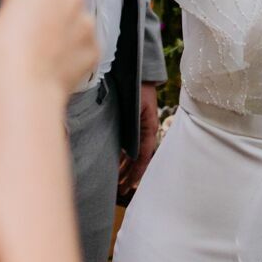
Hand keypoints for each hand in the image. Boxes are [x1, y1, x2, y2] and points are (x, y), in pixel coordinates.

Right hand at [0, 0, 97, 103]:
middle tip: (25, 19)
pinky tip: (53, 58)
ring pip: (73, 15)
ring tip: (40, 44)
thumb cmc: (8, 52)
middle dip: (45, 0)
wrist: (27, 88)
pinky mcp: (94, 48)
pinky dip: (71, 46)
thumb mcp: (1, 13)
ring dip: (60, 22)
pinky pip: (82, 39)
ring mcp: (87, 24)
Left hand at [118, 83, 159, 200]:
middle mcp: (142, 131)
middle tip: (120, 189)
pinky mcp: (126, 125)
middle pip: (136, 159)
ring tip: (115, 181)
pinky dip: (119, 155)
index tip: (129, 186)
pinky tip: (112, 164)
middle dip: (128, 175)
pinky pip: (124, 144)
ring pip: (129, 153)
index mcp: (149, 129)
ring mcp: (135, 128)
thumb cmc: (138, 88)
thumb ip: (136, 127)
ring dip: (123, 167)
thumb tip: (130, 150)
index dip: (137, 173)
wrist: (135, 71)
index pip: (143, 157)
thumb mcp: (140, 107)